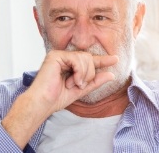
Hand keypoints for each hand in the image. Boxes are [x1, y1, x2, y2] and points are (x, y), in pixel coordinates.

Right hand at [2, 50, 117, 148]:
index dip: (103, 60)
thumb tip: (111, 75)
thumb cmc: (57, 98)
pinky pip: (77, 59)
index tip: (116, 59)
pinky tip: (71, 81)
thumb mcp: (82, 89)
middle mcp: (65, 58)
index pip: (90, 60)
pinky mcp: (56, 55)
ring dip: (84, 74)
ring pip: (85, 58)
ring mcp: (60, 55)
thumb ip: (95, 81)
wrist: (43, 103)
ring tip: (74, 84)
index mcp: (71, 65)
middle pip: (89, 58)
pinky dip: (79, 71)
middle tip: (80, 85)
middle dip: (90, 73)